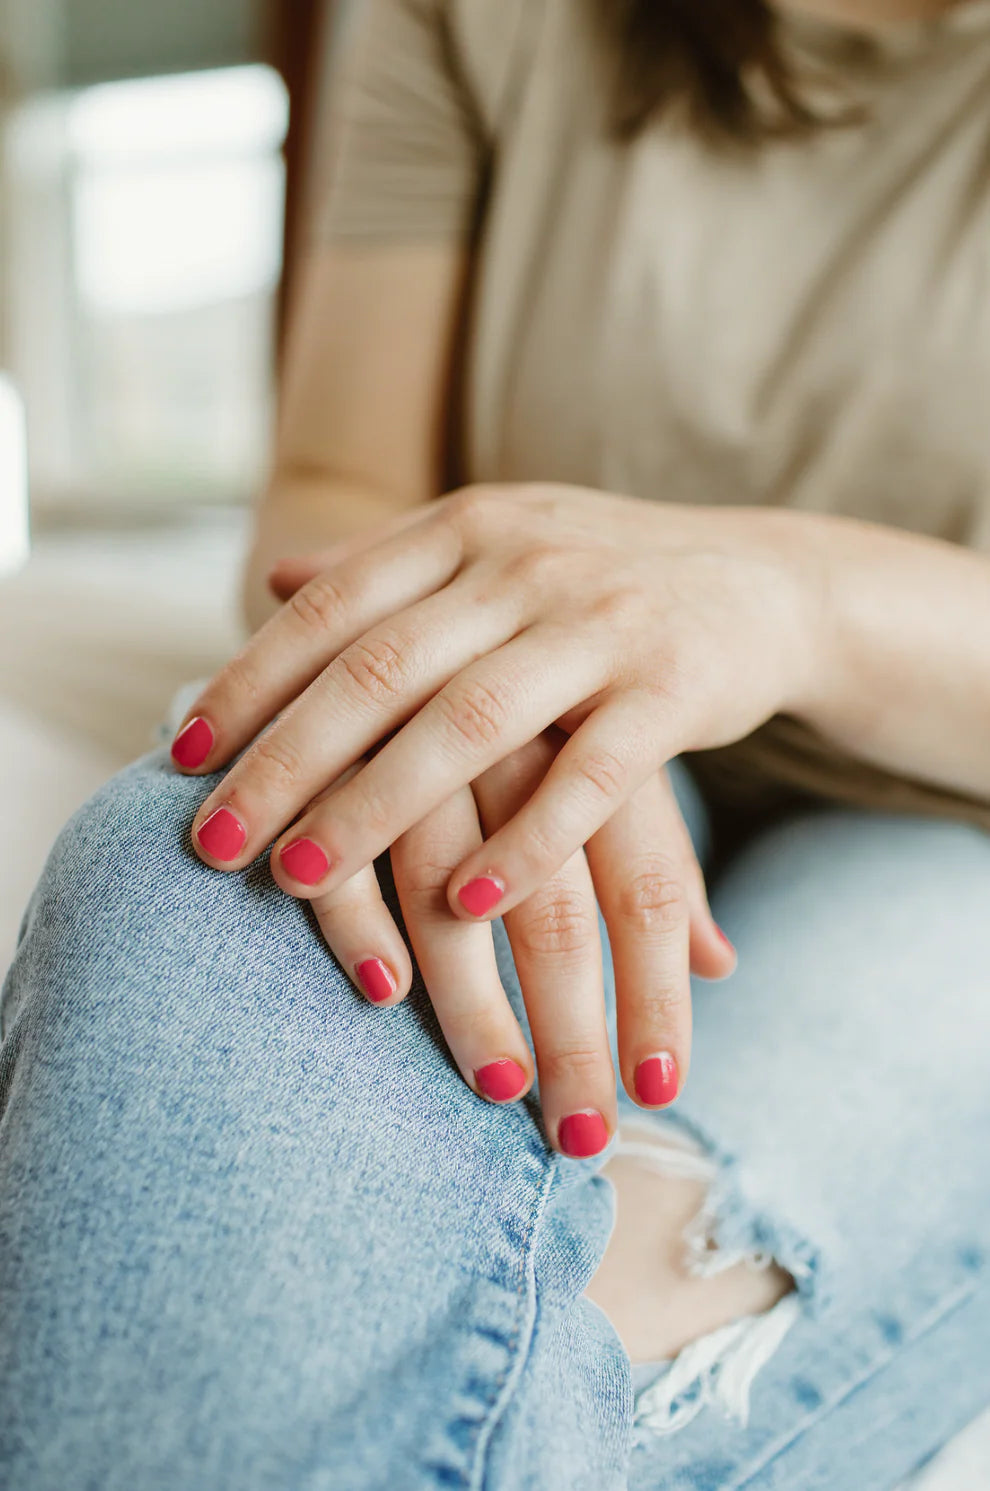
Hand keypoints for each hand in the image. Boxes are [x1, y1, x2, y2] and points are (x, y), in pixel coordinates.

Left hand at [170, 485, 818, 1126]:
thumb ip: (388, 568)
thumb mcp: (495, 548)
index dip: (250, 681)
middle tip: (212, 843)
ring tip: (299, 882)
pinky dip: (530, 842)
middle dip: (286, 760)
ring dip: (377, 808)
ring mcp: (602, 622)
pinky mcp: (674, 688)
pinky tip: (471, 906)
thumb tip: (273, 579)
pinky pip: (592, 776)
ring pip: (470, 723)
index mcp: (465, 530)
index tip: (180, 758)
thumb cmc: (602, 580)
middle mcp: (523, 564)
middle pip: (380, 670)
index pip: (333, 609)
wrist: (766, 581)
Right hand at [267, 716, 732, 1153]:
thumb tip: (723, 961)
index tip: (662, 1093)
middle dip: (576, 1031)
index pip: (647, 884)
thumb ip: (648, 858)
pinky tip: (388, 994)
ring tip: (501, 1097)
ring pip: (459, 895)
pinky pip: (353, 851)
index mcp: (596, 732)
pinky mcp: (340, 742)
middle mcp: (525, 734)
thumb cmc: (542, 690)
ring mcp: (429, 736)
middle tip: (586, 1137)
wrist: (447, 564)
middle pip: (567, 909)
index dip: (656, 995)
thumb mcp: (604, 753)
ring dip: (478, 1005)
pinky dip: (367, 921)